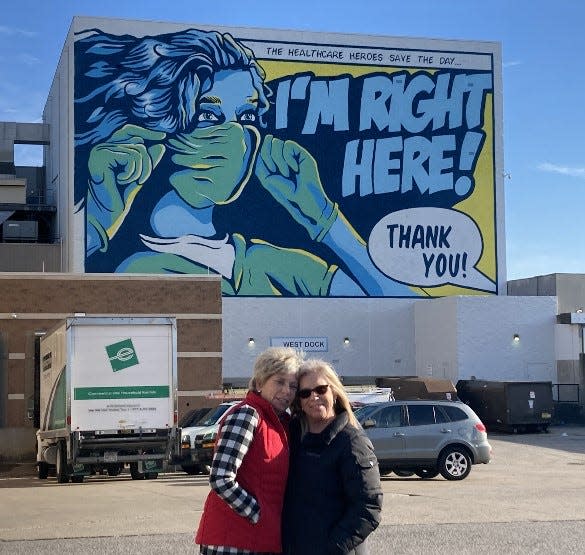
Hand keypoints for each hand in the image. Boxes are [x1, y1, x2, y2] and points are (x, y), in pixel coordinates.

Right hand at [86, 124, 165, 248]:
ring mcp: (100, 150)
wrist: (104, 215)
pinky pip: (131, 156)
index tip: (163, 137)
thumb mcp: (137, 178)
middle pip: (138, 142)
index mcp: (109, 150)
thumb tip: (161, 146)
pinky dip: (131, 172)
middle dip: (147, 163)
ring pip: (138, 150)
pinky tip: (119, 181)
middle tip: (140, 181)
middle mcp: (103, 147)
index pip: (130, 131)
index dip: (146, 133)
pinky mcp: (101, 155)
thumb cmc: (116, 200)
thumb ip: (147, 163)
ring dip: (139, 171)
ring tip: (127, 182)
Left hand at [255, 135, 336, 240]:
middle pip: (268, 143)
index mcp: (272, 162)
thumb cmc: (286, 191)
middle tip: (275, 171)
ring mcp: (291, 154)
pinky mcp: (301, 153)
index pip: (262, 149)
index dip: (262, 155)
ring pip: (277, 142)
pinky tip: (295, 168)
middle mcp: (281, 157)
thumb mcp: (267, 179)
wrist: (304, 197)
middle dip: (269, 156)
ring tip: (287, 173)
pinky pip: (288, 144)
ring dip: (279, 159)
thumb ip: (260, 164)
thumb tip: (261, 146)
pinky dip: (289, 157)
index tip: (270, 171)